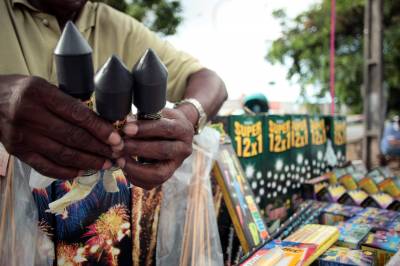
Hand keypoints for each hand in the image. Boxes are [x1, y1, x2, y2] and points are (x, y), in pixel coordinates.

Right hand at [0, 75, 122, 178]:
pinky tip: (82, 172)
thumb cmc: (21, 91)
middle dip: (99, 148)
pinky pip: (46, 167)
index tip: (117, 138)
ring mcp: (22, 137)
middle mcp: (30, 116)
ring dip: (88, 162)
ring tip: (106, 164)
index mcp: (40, 94)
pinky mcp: (18, 152)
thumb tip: (100, 122)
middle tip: (117, 154)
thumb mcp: (44, 86)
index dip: (100, 129)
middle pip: (73, 137)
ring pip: (63, 154)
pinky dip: (67, 172)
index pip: (77, 115)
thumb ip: (67, 102)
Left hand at [117, 108, 193, 189]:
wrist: (176, 132)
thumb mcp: (157, 113)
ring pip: (159, 173)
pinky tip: (124, 167)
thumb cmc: (162, 120)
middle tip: (118, 146)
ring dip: (136, 168)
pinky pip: (152, 183)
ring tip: (119, 160)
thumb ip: (144, 118)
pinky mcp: (168, 176)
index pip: (165, 129)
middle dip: (137, 149)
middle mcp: (185, 149)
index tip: (126, 129)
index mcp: (183, 129)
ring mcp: (177, 165)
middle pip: (163, 151)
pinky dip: (135, 177)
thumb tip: (124, 123)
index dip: (144, 130)